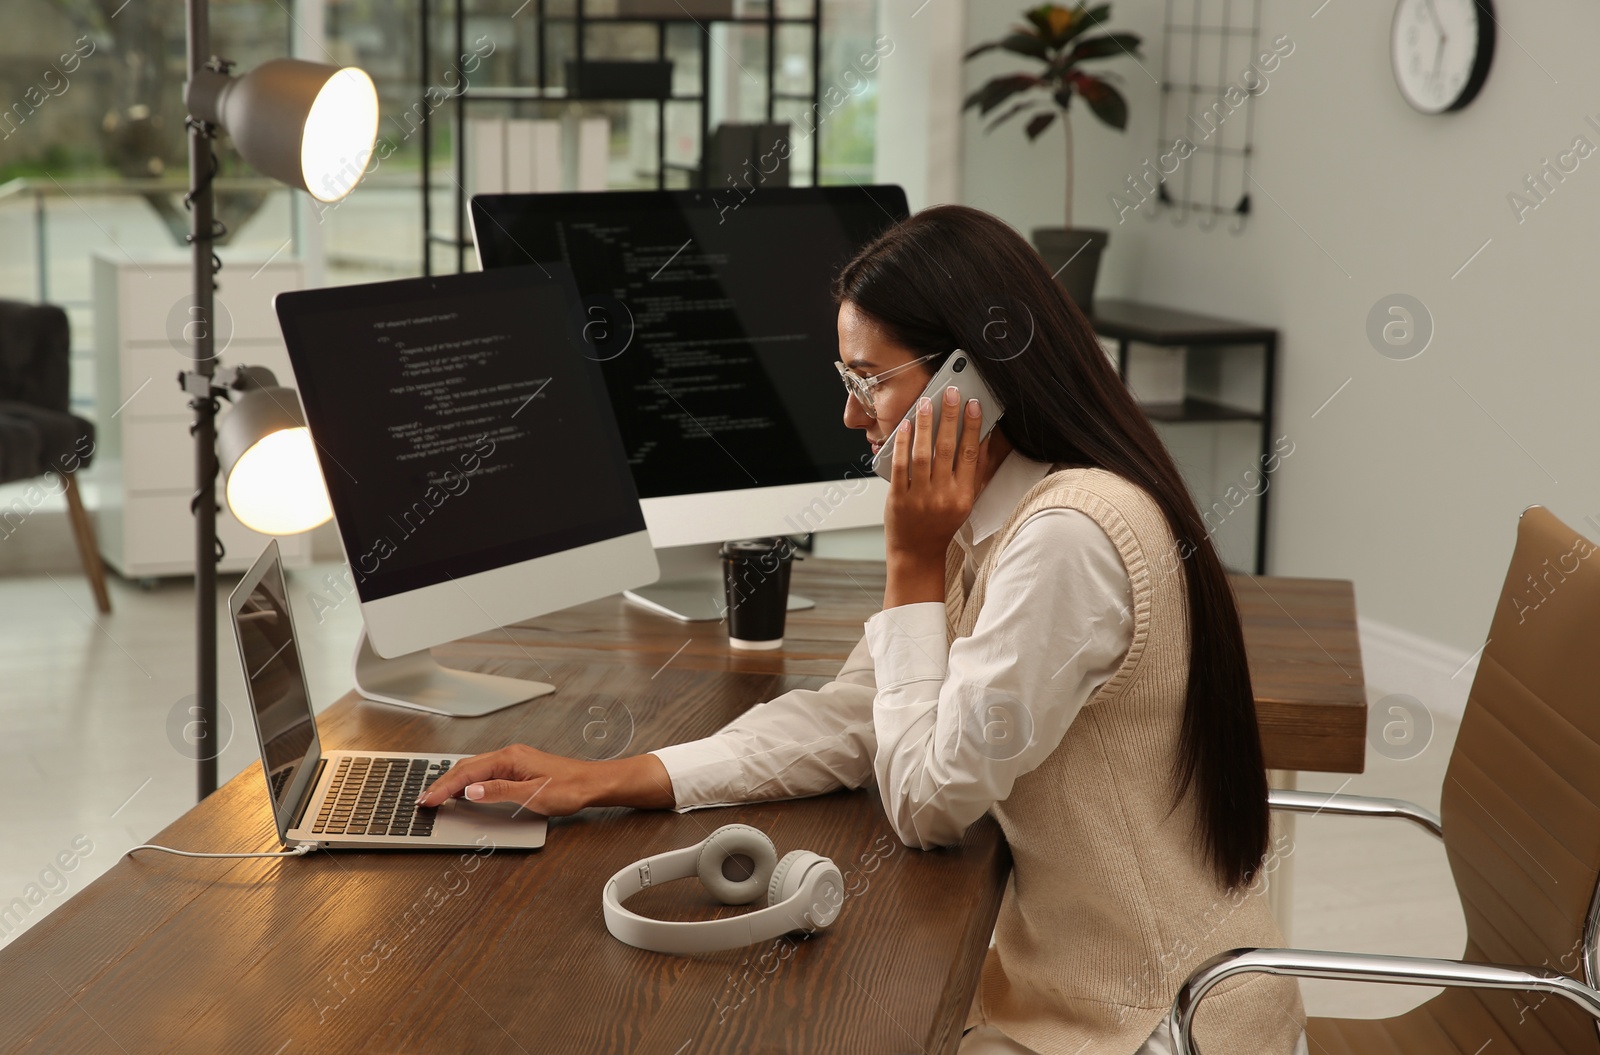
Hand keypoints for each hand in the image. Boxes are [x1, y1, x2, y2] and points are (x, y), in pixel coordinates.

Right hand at [416, 744, 599, 815]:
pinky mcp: (518, 767)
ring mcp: (513, 760)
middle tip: (424, 799)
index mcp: (509, 758)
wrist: (592, 783)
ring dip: (453, 781)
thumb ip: (499, 792)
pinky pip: (485, 771)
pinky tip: (464, 788)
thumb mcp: (532, 795)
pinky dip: (468, 779)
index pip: (467, 773)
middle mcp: (509, 755)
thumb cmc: (569, 788)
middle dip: (442, 783)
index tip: (428, 800)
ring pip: (474, 767)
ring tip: (436, 794)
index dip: (444, 787)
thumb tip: (470, 790)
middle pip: (466, 767)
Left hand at [883, 386, 987, 605]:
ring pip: (923, 454)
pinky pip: (900, 466)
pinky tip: (904, 426)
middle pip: (948, 449)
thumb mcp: (966, 500)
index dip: (973, 426)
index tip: (973, 404)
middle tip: (949, 392)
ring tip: (925, 402)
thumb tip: (986, 438)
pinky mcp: (898, 498)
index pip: (971, 454)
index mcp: (964, 495)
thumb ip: (977, 471)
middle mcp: (943, 495)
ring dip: (924, 425)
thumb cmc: (942, 525)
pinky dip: (902, 443)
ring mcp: (920, 497)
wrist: (917, 553)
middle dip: (949, 417)